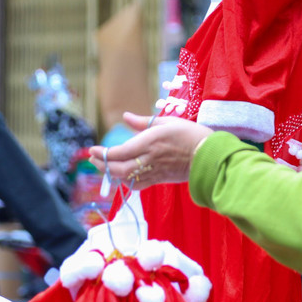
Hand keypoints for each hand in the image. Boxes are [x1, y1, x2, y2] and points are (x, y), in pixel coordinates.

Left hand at [88, 114, 213, 189]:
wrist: (209, 156)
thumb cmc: (191, 135)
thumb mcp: (167, 122)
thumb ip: (143, 121)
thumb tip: (125, 117)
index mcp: (150, 142)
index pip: (119, 152)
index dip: (103, 154)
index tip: (93, 150)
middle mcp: (150, 159)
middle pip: (119, 169)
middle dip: (103, 165)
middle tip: (94, 159)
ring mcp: (155, 171)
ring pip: (127, 179)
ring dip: (112, 174)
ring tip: (105, 167)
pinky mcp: (160, 179)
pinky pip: (138, 185)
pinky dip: (127, 182)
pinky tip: (123, 176)